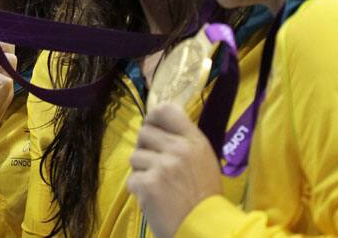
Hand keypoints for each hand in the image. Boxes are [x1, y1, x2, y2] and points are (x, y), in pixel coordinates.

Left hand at [127, 104, 221, 237]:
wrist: (205, 228)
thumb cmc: (205, 196)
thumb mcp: (204, 160)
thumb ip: (184, 140)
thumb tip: (159, 124)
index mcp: (194, 140)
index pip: (165, 110)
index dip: (153, 118)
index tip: (153, 127)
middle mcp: (178, 149)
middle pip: (144, 132)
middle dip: (145, 148)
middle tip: (155, 164)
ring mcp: (162, 166)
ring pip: (135, 157)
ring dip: (142, 171)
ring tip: (158, 185)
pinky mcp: (148, 184)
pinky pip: (132, 180)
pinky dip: (139, 190)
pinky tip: (155, 198)